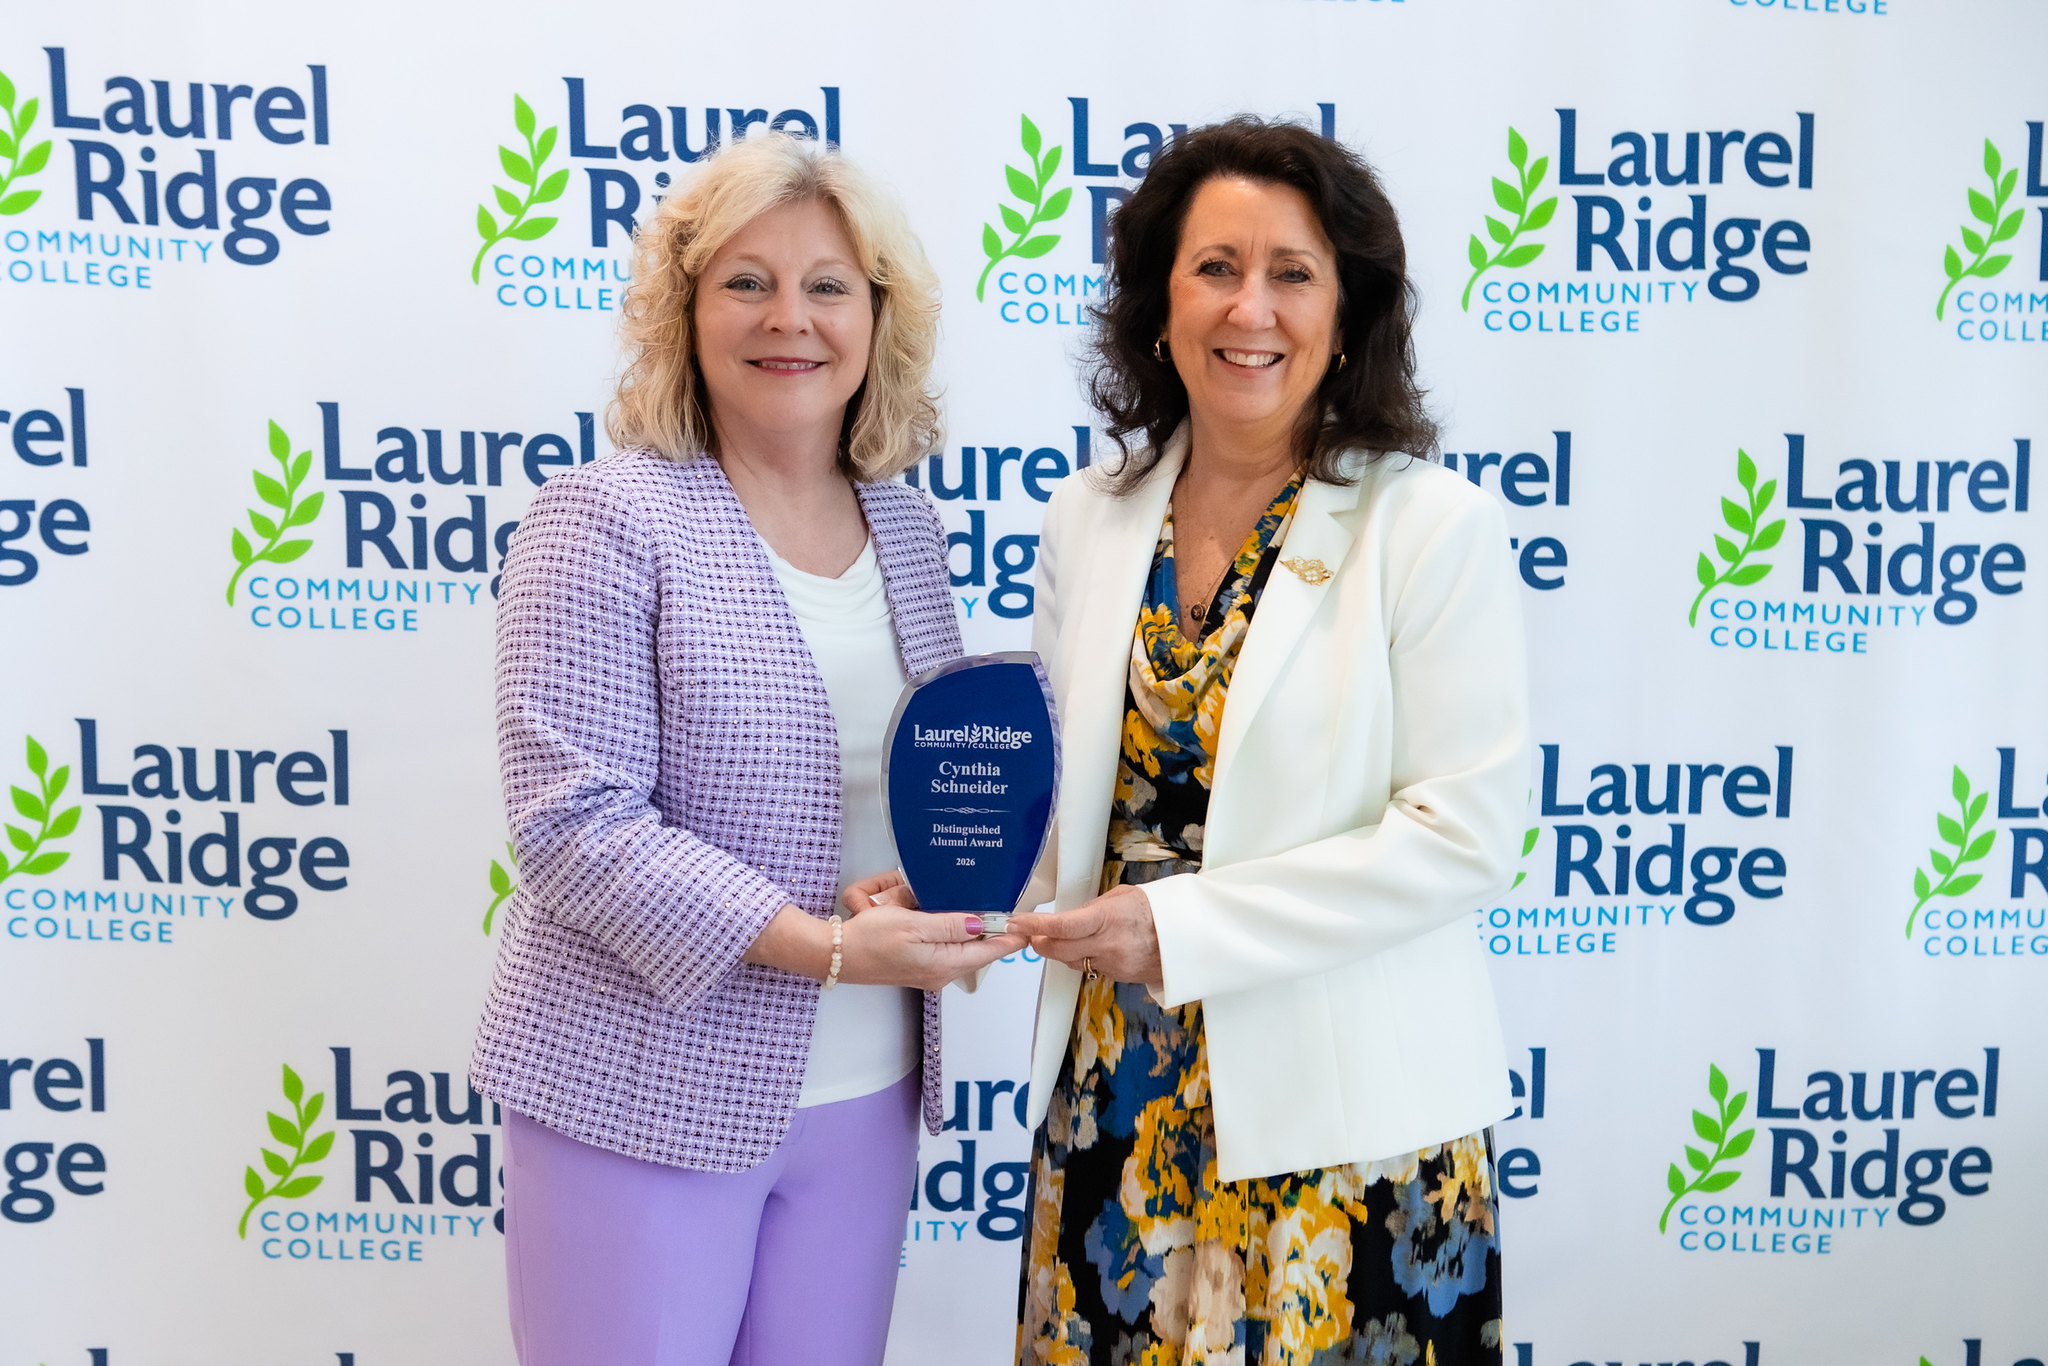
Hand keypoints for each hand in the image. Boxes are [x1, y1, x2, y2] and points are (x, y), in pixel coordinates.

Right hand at [836, 868, 1025, 989]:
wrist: (837, 956)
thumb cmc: (869, 939)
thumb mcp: (912, 925)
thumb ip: (950, 925)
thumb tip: (983, 924)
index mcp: (944, 964)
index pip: (990, 951)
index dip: (1011, 937)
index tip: (1030, 924)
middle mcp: (941, 973)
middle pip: (981, 953)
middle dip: (998, 935)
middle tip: (1015, 914)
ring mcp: (930, 972)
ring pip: (966, 952)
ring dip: (979, 935)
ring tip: (995, 916)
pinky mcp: (920, 967)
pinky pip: (950, 952)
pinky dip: (960, 938)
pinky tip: (962, 924)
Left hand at [1007, 884, 1160, 989]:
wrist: (1190, 937)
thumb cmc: (1158, 909)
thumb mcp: (1123, 896)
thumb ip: (1094, 908)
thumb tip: (1072, 918)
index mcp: (1108, 919)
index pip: (1062, 927)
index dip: (1035, 926)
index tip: (1017, 923)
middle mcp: (1108, 945)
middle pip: (1058, 950)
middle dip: (1039, 942)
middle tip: (1029, 933)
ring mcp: (1113, 964)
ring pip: (1072, 961)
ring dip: (1059, 951)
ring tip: (1056, 938)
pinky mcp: (1119, 977)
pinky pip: (1091, 968)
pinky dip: (1083, 958)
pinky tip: (1088, 947)